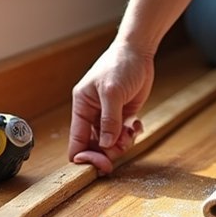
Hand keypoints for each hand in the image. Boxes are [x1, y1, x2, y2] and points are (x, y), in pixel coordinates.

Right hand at [68, 42, 154, 173]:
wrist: (138, 51)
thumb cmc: (120, 65)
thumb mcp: (112, 92)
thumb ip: (109, 120)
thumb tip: (106, 144)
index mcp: (81, 107)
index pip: (76, 140)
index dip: (86, 156)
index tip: (101, 165)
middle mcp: (91, 114)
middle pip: (94, 146)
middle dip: (108, 152)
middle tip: (123, 147)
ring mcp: (107, 116)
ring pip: (110, 143)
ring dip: (122, 144)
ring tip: (131, 131)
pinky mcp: (122, 116)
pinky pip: (123, 136)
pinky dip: (131, 136)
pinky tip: (137, 125)